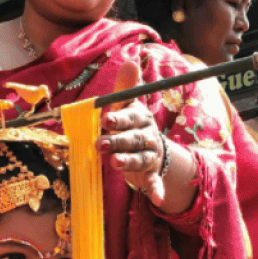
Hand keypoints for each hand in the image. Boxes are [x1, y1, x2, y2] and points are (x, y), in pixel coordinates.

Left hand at [97, 61, 165, 205]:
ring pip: (140, 158)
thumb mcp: (128, 105)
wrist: (152, 148)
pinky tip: (157, 198)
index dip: (120, 118)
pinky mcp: (151, 172)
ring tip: (115, 163)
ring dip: (128, 161)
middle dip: (118, 141)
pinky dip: (156, 189)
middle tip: (101, 144)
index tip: (106, 119)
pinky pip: (154, 181)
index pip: (131, 116)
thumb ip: (126, 88)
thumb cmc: (132, 124)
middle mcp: (147, 135)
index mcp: (140, 117)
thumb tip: (130, 60)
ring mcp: (150, 154)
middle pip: (133, 138)